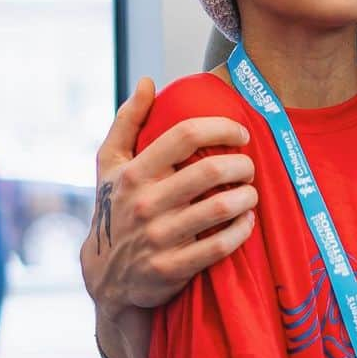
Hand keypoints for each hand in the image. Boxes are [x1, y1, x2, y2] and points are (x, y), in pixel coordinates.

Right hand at [80, 75, 257, 325]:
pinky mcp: (172, 268)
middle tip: (249, 166)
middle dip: (241, 165)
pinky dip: (241, 230)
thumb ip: (128, 121)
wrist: (105, 275)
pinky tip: (246, 221)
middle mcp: (145, 203)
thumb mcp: (110, 164)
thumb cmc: (116, 207)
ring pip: (220, 208)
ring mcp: (158, 237)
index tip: (240, 132)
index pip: (185, 135)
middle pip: (210, 171)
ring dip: (246, 196)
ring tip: (250, 192)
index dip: (221, 128)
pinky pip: (219, 246)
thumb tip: (147, 82)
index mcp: (134, 172)